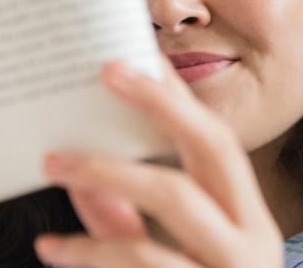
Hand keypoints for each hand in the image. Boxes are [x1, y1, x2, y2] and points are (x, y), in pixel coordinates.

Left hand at [33, 62, 284, 267]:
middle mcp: (250, 247)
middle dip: (160, 108)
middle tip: (106, 74)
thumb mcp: (169, 265)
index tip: (137, 57)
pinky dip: (89, 252)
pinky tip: (52, 248)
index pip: (219, 145)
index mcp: (251, 226)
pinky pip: (141, 265)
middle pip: (212, 155)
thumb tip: (83, 176)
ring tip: (54, 164)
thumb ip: (128, 226)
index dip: (181, 99)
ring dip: (107, 179)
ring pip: (168, 214)